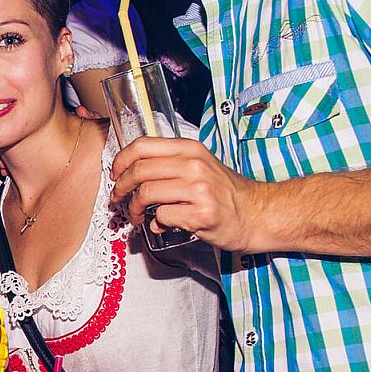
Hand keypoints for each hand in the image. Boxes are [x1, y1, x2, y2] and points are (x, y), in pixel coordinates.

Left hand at [110, 136, 264, 252]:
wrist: (255, 214)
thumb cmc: (223, 193)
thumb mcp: (199, 166)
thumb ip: (168, 164)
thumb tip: (131, 171)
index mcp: (189, 149)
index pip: (142, 146)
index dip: (121, 160)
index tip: (115, 174)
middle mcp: (194, 165)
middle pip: (139, 170)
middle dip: (121, 187)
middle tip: (118, 198)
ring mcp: (199, 189)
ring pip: (146, 193)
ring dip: (135, 208)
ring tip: (137, 216)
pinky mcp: (201, 213)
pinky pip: (162, 216)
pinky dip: (157, 223)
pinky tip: (163, 225)